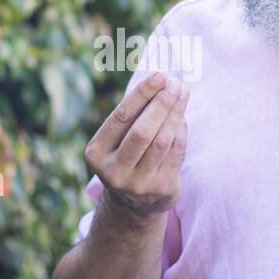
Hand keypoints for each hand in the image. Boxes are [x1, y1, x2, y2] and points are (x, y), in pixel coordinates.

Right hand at [84, 72, 188, 219]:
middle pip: (142, 131)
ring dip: (175, 113)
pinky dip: (181, 130)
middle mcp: (114, 172)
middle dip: (161, 104)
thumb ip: (133, 114)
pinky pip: (176, 152)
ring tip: (182, 93)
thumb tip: (161, 80)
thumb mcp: (117, 139)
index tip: (159, 75)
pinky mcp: (161, 189)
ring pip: (162, 141)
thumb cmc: (126, 155)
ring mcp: (138, 184)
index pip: (121, 117)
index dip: (142, 94)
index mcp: (96, 154)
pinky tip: (181, 116)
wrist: (134, 203)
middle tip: (175, 83)